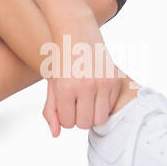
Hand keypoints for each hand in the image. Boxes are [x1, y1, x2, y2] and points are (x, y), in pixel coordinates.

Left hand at [41, 10, 122, 136]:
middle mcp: (87, 86)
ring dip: (92, 113)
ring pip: (100, 119)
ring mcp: (104, 83)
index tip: (64, 103)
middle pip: (85, 124)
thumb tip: (56, 134)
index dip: (65, 115)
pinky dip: (104, 103)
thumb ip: (51, 110)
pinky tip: (96, 90)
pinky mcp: (115, 80)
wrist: (76, 31)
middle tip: (76, 101)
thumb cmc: (61, 59)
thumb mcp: (51, 83)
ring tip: (86, 99)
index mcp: (66, 88)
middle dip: (79, 116)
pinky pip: (111, 106)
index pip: (68, 123)